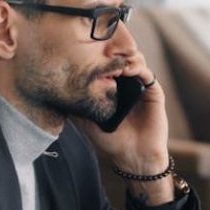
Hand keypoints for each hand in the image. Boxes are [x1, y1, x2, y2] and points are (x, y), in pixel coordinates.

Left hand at [82, 54, 172, 203]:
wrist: (132, 157)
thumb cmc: (110, 141)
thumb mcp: (86, 121)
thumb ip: (75, 107)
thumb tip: (55, 91)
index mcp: (112, 89)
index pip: (106, 64)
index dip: (99, 56)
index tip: (86, 53)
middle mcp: (127, 85)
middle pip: (121, 57)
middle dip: (112, 52)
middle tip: (100, 52)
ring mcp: (141, 87)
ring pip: (135, 60)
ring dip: (124, 58)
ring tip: (112, 63)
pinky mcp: (153, 92)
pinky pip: (147, 73)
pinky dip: (137, 67)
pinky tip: (126, 70)